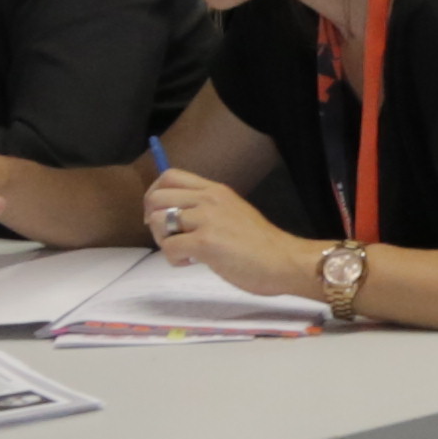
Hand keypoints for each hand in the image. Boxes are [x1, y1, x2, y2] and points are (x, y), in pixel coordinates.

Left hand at [138, 165, 316, 299]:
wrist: (284, 261)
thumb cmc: (261, 244)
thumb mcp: (233, 212)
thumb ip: (207, 209)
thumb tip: (175, 217)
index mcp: (215, 190)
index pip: (170, 176)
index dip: (155, 194)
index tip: (162, 214)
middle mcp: (209, 199)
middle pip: (157, 197)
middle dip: (153, 220)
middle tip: (168, 237)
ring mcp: (207, 219)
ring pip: (159, 221)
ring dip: (163, 241)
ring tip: (183, 251)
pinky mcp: (205, 242)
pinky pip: (169, 248)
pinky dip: (175, 259)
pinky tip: (194, 262)